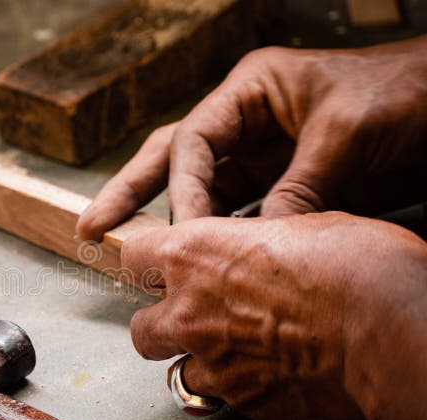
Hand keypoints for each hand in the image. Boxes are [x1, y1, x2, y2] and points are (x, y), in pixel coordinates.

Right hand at [77, 36, 426, 239]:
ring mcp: (261, 154)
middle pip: (171, 159)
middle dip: (128, 192)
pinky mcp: (281, 183)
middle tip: (90, 228)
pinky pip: (237, 212)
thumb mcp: (346, 133)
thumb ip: (296, 187)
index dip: (181, 189)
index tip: (184, 234)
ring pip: (198, 189)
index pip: (193, 141)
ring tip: (121, 249)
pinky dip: (216, 237)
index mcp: (250, 91)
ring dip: (166, 221)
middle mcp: (245, 121)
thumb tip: (257, 244)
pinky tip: (198, 261)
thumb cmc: (406, 95)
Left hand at [122, 212, 426, 419]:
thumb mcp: (306, 226)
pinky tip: (279, 375)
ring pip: (181, 372)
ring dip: (201, 363)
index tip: (157, 269)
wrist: (397, 335)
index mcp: (195, 257)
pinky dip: (245, 389)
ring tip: (240, 353)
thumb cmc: (361, 270)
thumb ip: (259, 242)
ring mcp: (214, 367)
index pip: (133, 258)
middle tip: (193, 319)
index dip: (145, 264)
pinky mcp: (246, 407)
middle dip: (161, 325)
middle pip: (141, 328)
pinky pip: (229, 399)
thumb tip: (259, 247)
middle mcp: (190, 314)